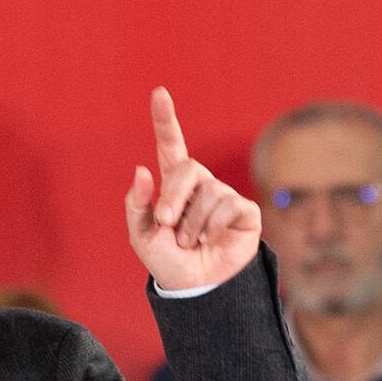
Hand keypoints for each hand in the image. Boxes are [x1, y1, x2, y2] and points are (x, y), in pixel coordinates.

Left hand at [121, 87, 264, 293]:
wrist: (196, 287)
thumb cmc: (168, 261)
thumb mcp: (142, 235)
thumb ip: (137, 204)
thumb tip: (141, 169)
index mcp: (173, 185)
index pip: (170, 146)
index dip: (165, 120)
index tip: (159, 92)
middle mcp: (200, 185)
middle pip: (187, 167)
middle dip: (173, 196)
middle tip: (167, 223)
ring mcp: (224, 196)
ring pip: (208, 192)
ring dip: (193, 224)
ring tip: (192, 242)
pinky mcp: (245, 211)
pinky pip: (229, 206)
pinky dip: (214, 227)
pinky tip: (212, 240)